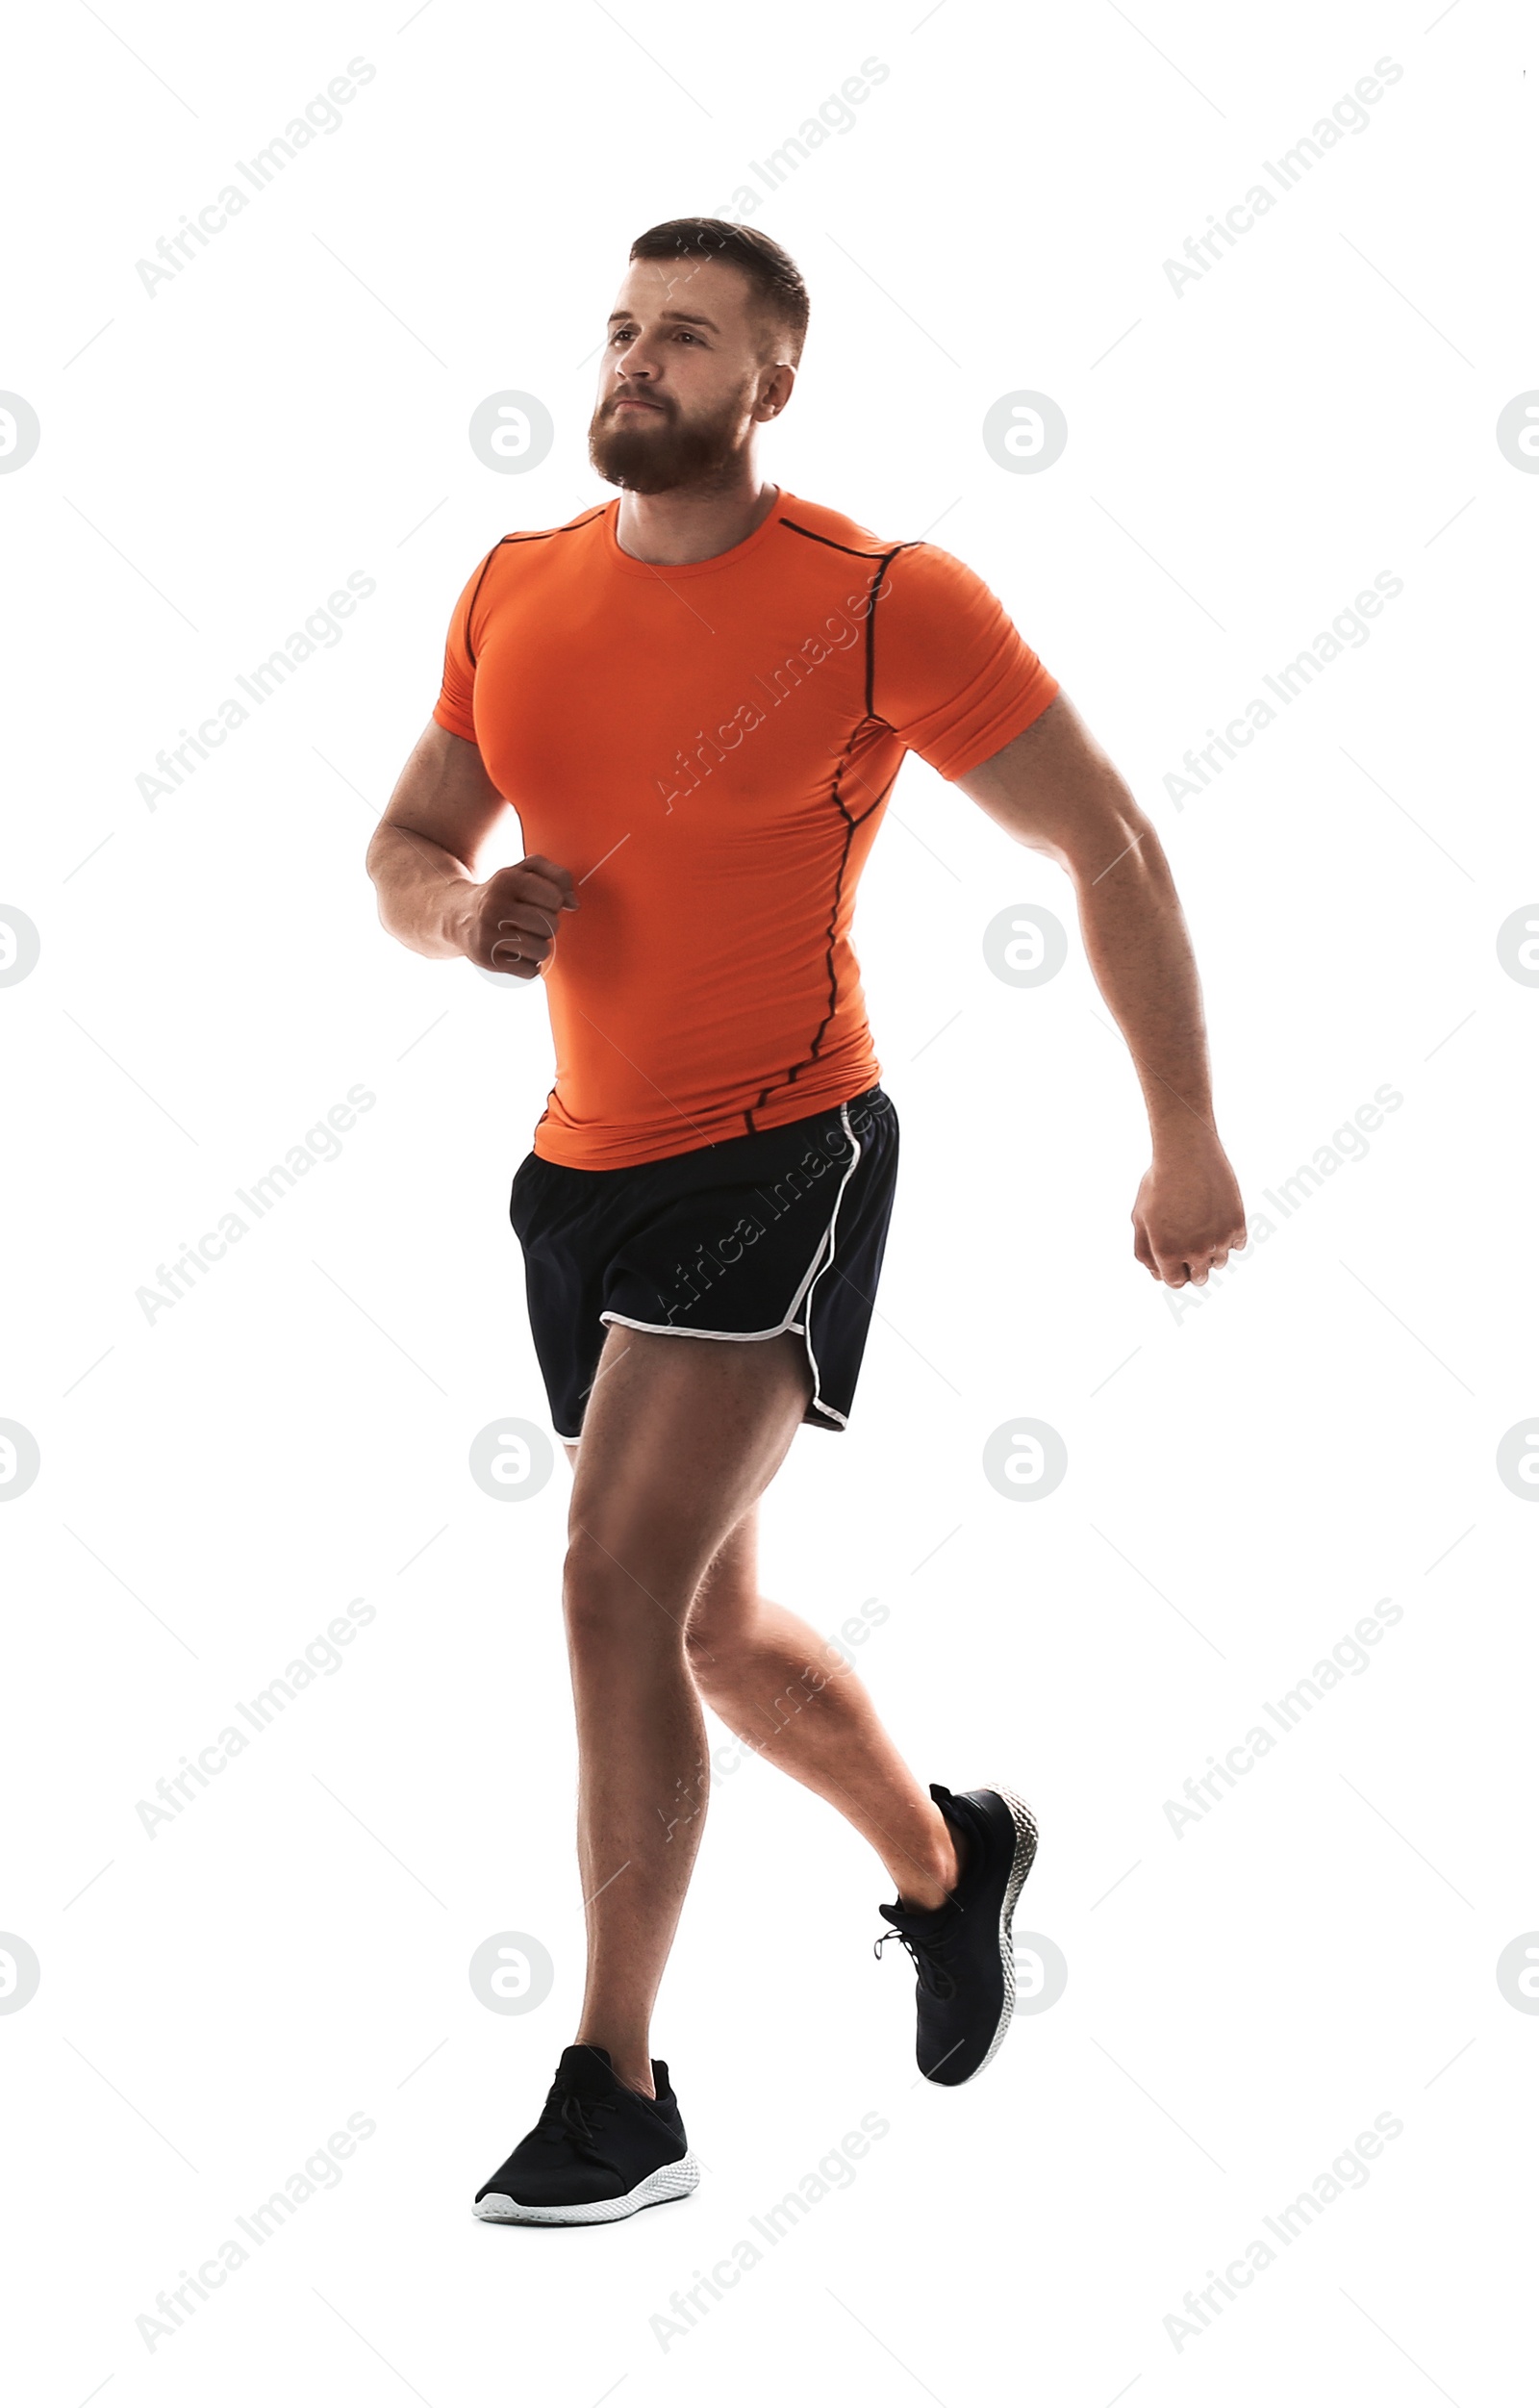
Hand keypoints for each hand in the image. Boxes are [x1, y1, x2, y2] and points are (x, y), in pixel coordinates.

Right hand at [454, 855, 576, 979]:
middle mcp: (495, 906)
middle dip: (548, 926)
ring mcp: (489, 935)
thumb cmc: (502, 893)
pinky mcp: (488, 960)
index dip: (554, 902)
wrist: (458, 916)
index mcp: (507, 880)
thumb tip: (574, 904)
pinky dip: (529, 966)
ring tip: (526, 938)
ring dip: (540, 947)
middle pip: (550, 925)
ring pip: (542, 950)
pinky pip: (530, 970)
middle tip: (532, 922)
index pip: (555, 898)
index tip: (540, 902)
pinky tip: (517, 954)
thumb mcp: (525, 871)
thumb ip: (557, 876)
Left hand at [1131, 1133, 1245, 1286]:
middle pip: (1200, 1279)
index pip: (1175, 1282)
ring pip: (1220, 1262)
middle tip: (1192, 1244)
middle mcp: (1194, 1252)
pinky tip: (1218, 1216)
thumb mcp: (1140, 1217)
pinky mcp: (1237, 1226)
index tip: (1176, 1258)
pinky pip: (1238, 1244)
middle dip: (1194, 1267)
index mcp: (1167, 1253)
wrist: (1187, 1154)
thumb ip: (1145, 1251)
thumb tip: (1158, 1275)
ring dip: (1213, 1251)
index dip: (1175, 1271)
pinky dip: (1230, 1236)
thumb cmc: (1159, 1184)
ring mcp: (1218, 1241)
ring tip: (1203, 1224)